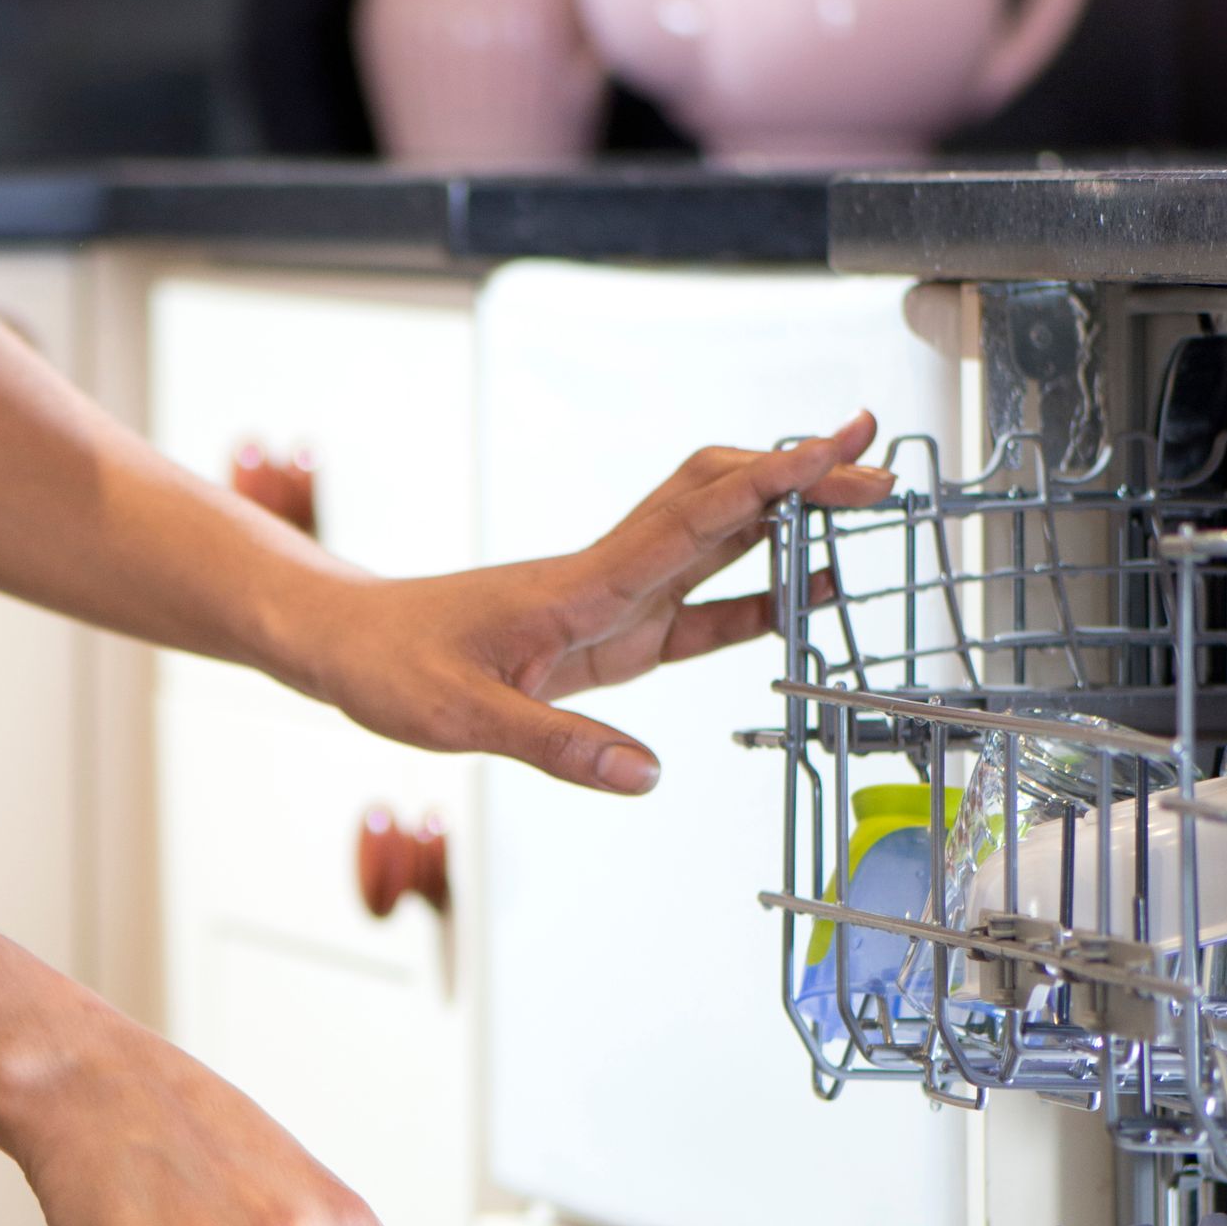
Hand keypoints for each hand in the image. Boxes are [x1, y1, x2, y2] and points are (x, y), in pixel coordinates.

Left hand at [293, 415, 892, 793]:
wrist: (347, 644)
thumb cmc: (392, 670)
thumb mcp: (462, 717)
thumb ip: (555, 744)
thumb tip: (643, 774)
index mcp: (582, 588)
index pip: (694, 519)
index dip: (770, 484)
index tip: (835, 450)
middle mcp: (608, 579)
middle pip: (721, 505)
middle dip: (801, 480)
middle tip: (879, 465)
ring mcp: (612, 599)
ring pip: (715, 538)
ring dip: (788, 518)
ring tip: (864, 501)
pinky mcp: (607, 631)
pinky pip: (696, 603)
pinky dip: (756, 592)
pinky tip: (804, 593)